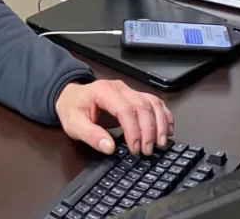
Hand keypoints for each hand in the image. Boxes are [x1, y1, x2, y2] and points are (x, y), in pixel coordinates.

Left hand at [56, 80, 173, 156]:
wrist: (71, 97)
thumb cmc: (73, 109)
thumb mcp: (73, 124)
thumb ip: (90, 135)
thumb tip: (109, 147)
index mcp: (103, 91)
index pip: (125, 109)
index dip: (133, 130)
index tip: (134, 148)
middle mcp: (120, 88)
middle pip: (143, 106)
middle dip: (149, 130)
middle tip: (147, 150)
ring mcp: (129, 90)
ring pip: (153, 103)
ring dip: (160, 124)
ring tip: (160, 143)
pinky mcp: (135, 96)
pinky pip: (155, 102)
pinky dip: (164, 115)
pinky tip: (167, 130)